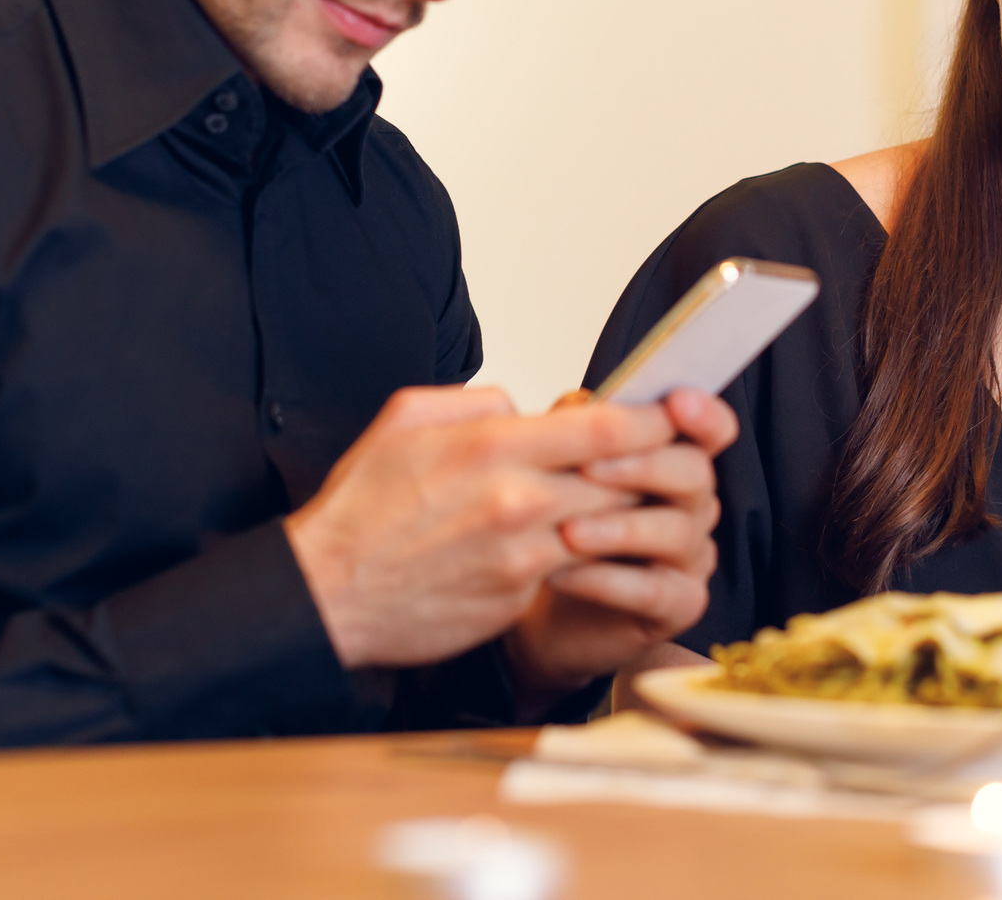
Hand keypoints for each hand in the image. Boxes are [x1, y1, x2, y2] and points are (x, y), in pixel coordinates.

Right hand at [283, 385, 679, 668]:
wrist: (328, 594)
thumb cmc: (361, 509)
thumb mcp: (405, 420)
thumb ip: (475, 402)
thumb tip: (521, 408)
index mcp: (494, 447)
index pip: (607, 429)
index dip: (654, 419)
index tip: (673, 411)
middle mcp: (518, 501)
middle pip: (625, 480)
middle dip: (653, 468)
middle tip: (672, 456)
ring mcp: (523, 556)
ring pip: (609, 528)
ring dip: (626, 514)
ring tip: (634, 500)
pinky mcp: (519, 598)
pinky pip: (573, 569)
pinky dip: (587, 556)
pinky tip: (584, 545)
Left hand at [503, 387, 736, 703]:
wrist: (543, 607)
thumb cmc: (560, 528)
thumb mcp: (561, 472)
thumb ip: (576, 431)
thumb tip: (578, 404)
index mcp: (673, 461)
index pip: (711, 429)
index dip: (703, 414)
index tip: (675, 402)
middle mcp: (693, 506)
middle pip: (695, 473)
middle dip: (644, 466)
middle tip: (588, 468)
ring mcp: (691, 558)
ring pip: (677, 532)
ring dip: (618, 528)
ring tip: (566, 531)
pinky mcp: (679, 605)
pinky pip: (654, 591)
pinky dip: (605, 580)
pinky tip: (561, 573)